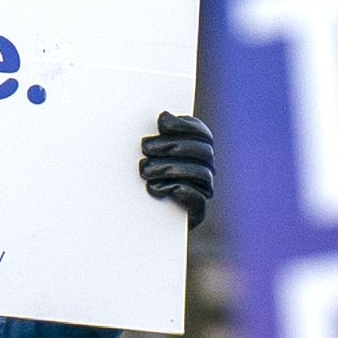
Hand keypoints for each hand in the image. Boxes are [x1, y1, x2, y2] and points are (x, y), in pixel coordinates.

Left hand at [139, 112, 215, 227]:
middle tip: (145, 148)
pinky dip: (179, 191)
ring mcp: (203, 192)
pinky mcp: (196, 214)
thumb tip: (164, 116)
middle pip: (202, 151)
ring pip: (201, 174)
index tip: (161, 123)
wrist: (131, 221)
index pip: (202, 133)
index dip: (184, 125)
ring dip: (170, 168)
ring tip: (145, 170)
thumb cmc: (135, 180)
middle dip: (172, 146)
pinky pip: (199, 201)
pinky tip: (156, 187)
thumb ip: (156, 135)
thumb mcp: (144, 154)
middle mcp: (206, 170)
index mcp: (197, 151)